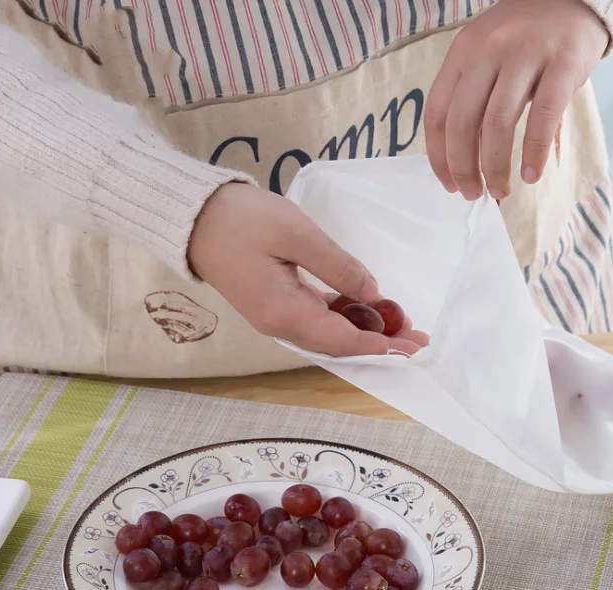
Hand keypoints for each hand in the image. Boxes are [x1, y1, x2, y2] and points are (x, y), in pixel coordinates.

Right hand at [188, 183, 428, 356]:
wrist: (194, 219)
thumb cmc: (242, 220)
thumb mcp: (296, 233)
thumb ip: (337, 266)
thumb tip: (372, 292)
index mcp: (283, 312)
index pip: (341, 340)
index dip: (380, 346)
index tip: (412, 347)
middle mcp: (279, 325)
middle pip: (338, 345)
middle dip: (380, 345)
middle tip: (418, 341)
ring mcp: (275, 318)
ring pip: (329, 335)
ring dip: (365, 333)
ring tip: (401, 327)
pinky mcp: (274, 306)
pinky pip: (316, 321)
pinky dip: (344, 319)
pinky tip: (366, 310)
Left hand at [424, 0, 608, 199]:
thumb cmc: (525, 39)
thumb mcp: (485, 55)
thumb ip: (469, 96)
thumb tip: (458, 159)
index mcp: (462, 53)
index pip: (437, 115)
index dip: (439, 157)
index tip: (448, 184)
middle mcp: (488, 51)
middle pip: (462, 124)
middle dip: (463, 168)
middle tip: (473, 193)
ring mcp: (526, 54)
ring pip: (498, 124)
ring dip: (495, 167)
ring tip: (500, 190)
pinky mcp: (563, 62)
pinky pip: (543, 117)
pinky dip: (534, 152)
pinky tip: (531, 174)